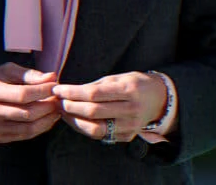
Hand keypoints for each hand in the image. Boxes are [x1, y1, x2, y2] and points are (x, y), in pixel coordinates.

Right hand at [0, 62, 59, 143]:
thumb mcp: (3, 71)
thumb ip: (28, 75)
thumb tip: (52, 77)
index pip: (22, 94)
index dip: (42, 91)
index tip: (55, 85)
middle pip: (27, 112)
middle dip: (48, 105)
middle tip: (59, 98)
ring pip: (29, 127)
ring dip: (47, 119)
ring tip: (56, 109)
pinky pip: (24, 134)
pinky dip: (40, 127)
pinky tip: (47, 118)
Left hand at [53, 71, 167, 142]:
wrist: (159, 100)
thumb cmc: (133, 84)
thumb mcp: (117, 78)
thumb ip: (95, 86)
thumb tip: (69, 91)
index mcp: (128, 91)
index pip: (94, 94)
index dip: (72, 92)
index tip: (57, 89)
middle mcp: (131, 110)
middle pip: (93, 112)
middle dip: (70, 107)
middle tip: (57, 101)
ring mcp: (130, 126)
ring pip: (96, 128)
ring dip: (74, 121)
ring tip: (62, 112)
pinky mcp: (127, 137)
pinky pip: (101, 136)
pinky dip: (84, 128)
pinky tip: (75, 120)